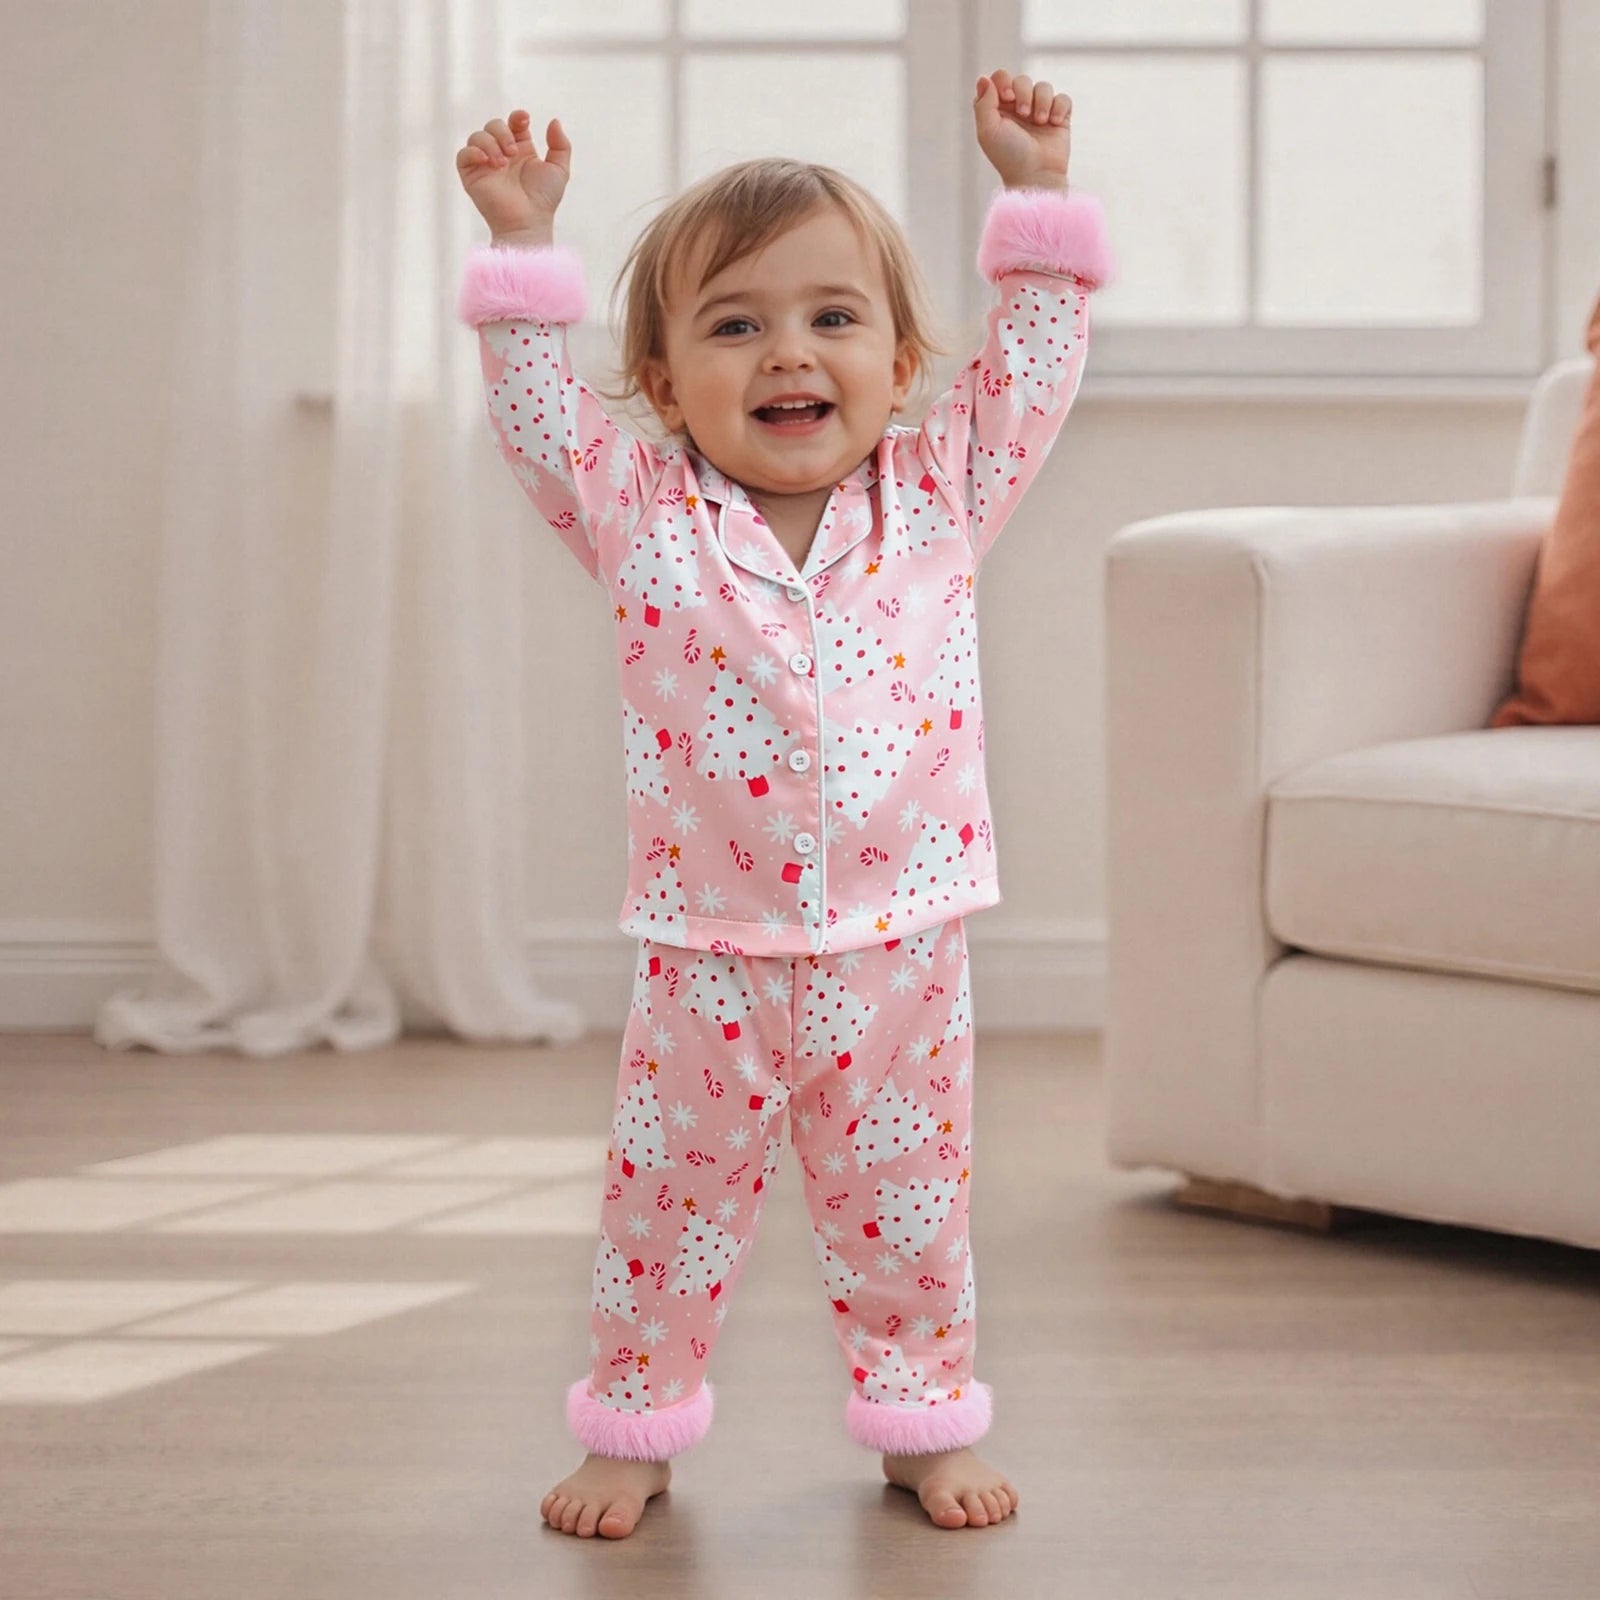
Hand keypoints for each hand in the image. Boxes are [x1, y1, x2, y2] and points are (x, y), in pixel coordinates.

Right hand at [455, 109, 570, 237]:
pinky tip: (487, 161)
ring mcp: (485, 165)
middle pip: (493, 125)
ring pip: (477, 136)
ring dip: (490, 142)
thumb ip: (561, 145)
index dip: (516, 117)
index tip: (524, 120)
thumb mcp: (559, 170)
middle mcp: (501, 155)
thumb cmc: (544, 201)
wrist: (528, 221)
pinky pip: (463, 154)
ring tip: (502, 162)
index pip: (513, 124)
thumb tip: (554, 121)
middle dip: (503, 132)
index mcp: (520, 151)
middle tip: (513, 152)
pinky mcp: (471, 176)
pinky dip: (473, 152)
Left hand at [973, 69, 1070, 188]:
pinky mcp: (1059, 118)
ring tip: (1040, 121)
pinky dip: (1059, 107)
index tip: (1006, 97)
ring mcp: (1039, 112)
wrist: (1036, 175)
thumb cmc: (1008, 156)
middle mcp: (1018, 109)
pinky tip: (1054, 123)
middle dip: (1023, 92)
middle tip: (1024, 113)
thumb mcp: (988, 131)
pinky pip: (1062, 98)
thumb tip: (983, 78)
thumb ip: (983, 103)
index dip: (1004, 81)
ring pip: (1044, 86)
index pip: (1000, 78)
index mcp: (999, 110)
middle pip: (1022, 79)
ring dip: (1042, 101)